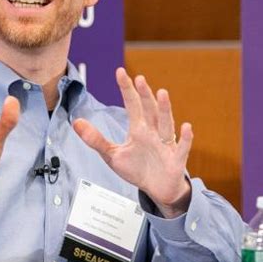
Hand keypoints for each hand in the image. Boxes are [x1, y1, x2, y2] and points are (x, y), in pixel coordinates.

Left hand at [73, 68, 192, 217]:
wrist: (157, 190)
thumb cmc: (137, 169)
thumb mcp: (112, 155)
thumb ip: (95, 139)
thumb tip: (76, 123)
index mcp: (139, 129)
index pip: (132, 104)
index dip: (126, 88)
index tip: (120, 71)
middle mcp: (153, 132)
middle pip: (149, 110)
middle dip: (144, 94)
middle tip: (139, 79)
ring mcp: (166, 144)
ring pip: (166, 124)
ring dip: (165, 109)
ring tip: (162, 93)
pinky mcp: (176, 160)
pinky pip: (182, 147)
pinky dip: (185, 138)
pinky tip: (186, 127)